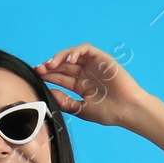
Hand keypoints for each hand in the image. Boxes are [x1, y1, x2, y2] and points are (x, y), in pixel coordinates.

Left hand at [34, 43, 155, 130]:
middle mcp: (86, 73)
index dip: (48, 76)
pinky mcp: (101, 58)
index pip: (61, 77)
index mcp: (81, 86)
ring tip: (50, 65)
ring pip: (72, 55)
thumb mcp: (81, 109)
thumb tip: (49, 92)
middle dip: (50, 66)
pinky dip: (75, 52)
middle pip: (63, 65)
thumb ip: (65, 101)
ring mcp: (93, 65)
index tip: (36, 77)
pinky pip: (85, 49)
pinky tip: (67, 61)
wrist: (127, 110)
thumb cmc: (108, 113)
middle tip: (38, 69)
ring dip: (59, 57)